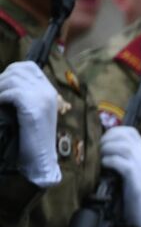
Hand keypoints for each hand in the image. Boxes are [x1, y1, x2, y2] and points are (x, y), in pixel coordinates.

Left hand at [0, 61, 58, 186]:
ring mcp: (42, 98)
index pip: (28, 67)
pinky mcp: (34, 107)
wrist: (40, 159)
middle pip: (17, 71)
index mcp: (49, 91)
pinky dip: (0, 98)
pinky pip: (11, 92)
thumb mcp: (31, 111)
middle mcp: (48, 91)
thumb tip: (3, 81)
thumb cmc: (32, 138)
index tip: (2, 84)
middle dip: (1, 80)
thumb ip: (24, 95)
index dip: (11, 71)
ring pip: (12, 79)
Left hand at [100, 126, 140, 226]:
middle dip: (107, 139)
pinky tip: (103, 166)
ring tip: (99, 158)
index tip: (102, 140)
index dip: (113, 132)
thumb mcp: (130, 171)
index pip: (131, 132)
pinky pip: (121, 163)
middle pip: (126, 136)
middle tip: (97, 149)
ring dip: (106, 149)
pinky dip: (109, 161)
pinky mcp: (137, 179)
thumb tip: (100, 146)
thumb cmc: (132, 193)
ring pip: (124, 147)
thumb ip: (122, 157)